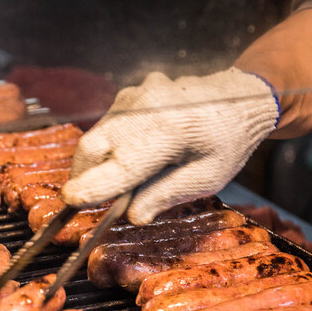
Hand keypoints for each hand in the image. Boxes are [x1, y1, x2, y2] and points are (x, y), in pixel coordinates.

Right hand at [61, 67, 278, 223]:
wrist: (240, 96)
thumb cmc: (228, 140)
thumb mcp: (208, 178)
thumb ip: (167, 195)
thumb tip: (132, 215)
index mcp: (170, 131)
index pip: (120, 165)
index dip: (92, 186)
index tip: (71, 200)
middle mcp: (145, 108)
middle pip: (93, 146)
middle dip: (82, 176)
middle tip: (85, 199)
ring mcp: (134, 97)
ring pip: (96, 135)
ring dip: (94, 162)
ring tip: (112, 181)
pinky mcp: (128, 95)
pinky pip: (106, 125)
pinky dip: (106, 146)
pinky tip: (125, 158)